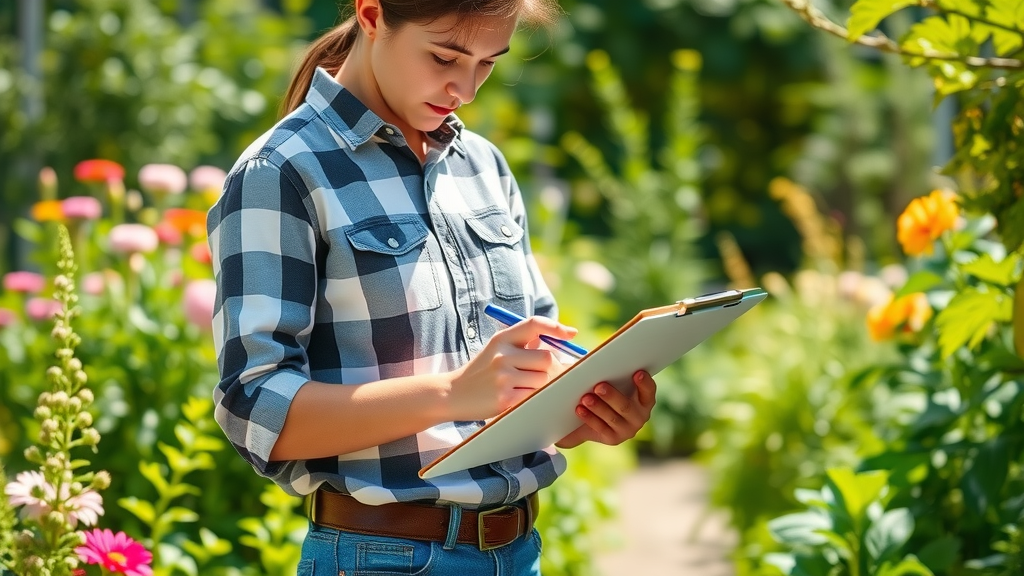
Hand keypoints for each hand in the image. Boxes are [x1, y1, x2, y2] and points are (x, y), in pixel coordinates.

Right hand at [447, 316, 576, 420]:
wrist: (452, 394)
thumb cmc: (483, 372)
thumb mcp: (498, 350)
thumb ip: (524, 344)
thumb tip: (564, 343)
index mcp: (502, 338)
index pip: (535, 324)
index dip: (556, 327)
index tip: (571, 334)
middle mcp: (502, 354)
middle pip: (546, 358)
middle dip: (551, 368)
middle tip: (548, 376)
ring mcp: (503, 377)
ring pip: (543, 379)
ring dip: (542, 386)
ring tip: (527, 389)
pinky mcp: (504, 398)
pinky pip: (534, 396)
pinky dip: (533, 399)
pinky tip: (521, 399)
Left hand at [555, 370, 656, 448]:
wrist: (594, 420)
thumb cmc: (607, 394)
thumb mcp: (613, 384)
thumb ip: (612, 372)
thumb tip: (603, 356)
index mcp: (644, 400)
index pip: (649, 392)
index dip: (645, 383)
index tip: (637, 373)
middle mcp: (640, 417)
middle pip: (626, 407)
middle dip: (612, 396)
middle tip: (598, 386)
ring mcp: (627, 430)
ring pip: (612, 418)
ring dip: (598, 407)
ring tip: (585, 398)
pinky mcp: (613, 439)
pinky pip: (601, 428)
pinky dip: (590, 418)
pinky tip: (580, 409)